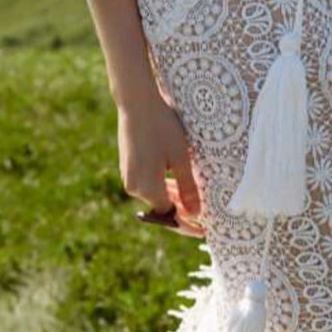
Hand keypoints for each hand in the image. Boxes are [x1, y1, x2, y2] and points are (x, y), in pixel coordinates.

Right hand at [116, 89, 206, 237]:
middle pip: (162, 205)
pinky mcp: (127, 165)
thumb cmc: (161, 127)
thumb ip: (188, 188)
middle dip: (182, 209)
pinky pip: (147, 182)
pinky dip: (162, 183)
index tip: (204, 229)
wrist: (136, 102)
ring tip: (194, 194)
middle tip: (204, 215)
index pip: (170, 215)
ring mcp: (128, 176)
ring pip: (155, 193)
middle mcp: (134, 186)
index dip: (188, 222)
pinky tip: (177, 176)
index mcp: (147, 188)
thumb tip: (195, 213)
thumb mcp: (181, 157)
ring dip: (173, 194)